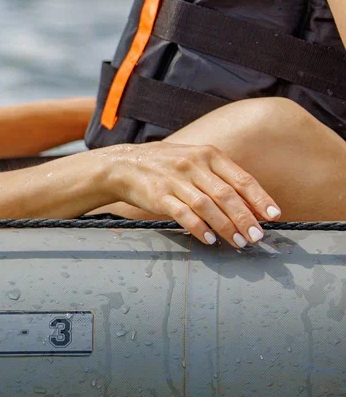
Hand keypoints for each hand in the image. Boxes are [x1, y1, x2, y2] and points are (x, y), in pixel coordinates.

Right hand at [102, 143, 279, 247]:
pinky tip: (209, 239)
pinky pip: (183, 214)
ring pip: (207, 206)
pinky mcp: (158, 195)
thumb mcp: (194, 160)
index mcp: (208, 154)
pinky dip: (198, 227)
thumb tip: (251, 204)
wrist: (123, 165)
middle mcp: (193, 165)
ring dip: (226, 226)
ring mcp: (175, 180)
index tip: (273, 216)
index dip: (260, 199)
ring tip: (239, 242)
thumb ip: (220, 177)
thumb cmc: (165, 165)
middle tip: (257, 237)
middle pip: (227, 195)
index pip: (241, 179)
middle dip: (246, 219)